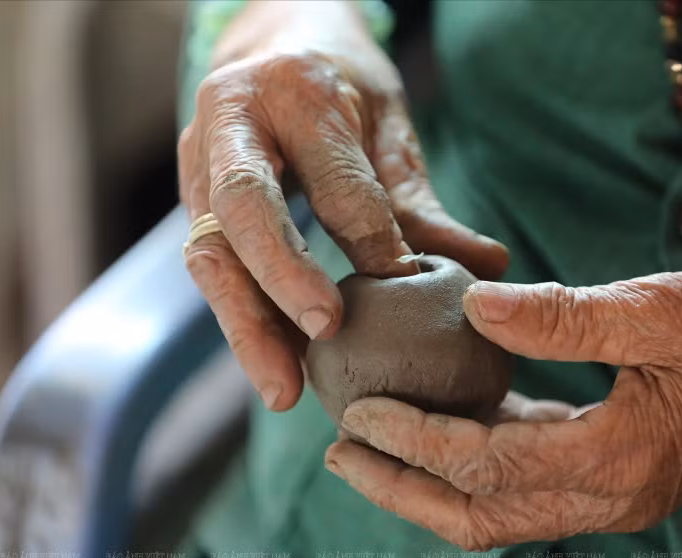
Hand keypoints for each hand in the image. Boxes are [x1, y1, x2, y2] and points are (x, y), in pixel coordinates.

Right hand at [179, 2, 507, 410]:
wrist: (270, 42)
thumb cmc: (340, 83)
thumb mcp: (386, 122)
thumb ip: (419, 199)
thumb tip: (487, 267)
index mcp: (294, 91)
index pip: (332, 175)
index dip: (368, 235)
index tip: (405, 285)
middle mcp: (230, 124)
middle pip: (243, 210)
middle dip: (283, 277)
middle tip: (324, 333)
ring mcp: (199, 164)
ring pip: (209, 254)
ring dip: (245, 326)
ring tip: (284, 390)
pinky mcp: (194, 203)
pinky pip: (212, 270)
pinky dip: (244, 322)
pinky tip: (277, 368)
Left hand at [324, 272, 681, 549]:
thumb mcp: (657, 309)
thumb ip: (561, 318)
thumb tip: (475, 307)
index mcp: (617, 459)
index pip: (486, 464)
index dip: (415, 440)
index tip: (357, 412)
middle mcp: (611, 496)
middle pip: (479, 514)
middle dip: (403, 488)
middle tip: (340, 454)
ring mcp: (617, 496)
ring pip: (501, 513)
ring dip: (433, 486)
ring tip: (373, 452)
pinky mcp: (621, 479)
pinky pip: (532, 488)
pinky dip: (480, 468)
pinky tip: (451, 429)